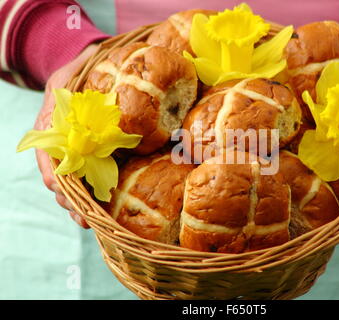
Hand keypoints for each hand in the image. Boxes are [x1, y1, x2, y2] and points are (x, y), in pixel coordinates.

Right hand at [34, 44, 98, 227]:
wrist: (82, 81)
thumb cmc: (74, 78)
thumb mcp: (68, 76)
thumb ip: (72, 77)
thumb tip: (85, 69)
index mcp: (49, 131)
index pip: (47, 159)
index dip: (55, 177)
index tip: (62, 190)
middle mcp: (58, 148)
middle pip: (58, 180)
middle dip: (69, 200)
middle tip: (82, 217)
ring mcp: (73, 156)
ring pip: (71, 187)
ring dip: (78, 206)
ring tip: (89, 222)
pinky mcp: (88, 161)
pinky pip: (86, 183)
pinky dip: (89, 199)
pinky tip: (97, 214)